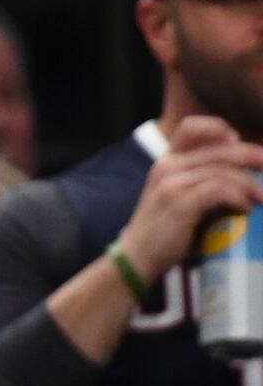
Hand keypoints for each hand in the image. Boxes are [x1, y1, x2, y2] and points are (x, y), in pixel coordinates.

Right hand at [117, 116, 262, 281]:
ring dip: (249, 183)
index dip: (219, 128)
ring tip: (261, 198)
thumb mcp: (178, 198)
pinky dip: (238, 197)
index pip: (191, 127)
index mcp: (166, 162)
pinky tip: (246, 208)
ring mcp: (170, 184)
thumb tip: (245, 176)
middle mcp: (166, 166)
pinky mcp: (179, 203)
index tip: (238, 142)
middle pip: (218, 148)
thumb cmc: (164, 231)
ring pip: (222, 170)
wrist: (135, 257)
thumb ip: (202, 182)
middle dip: (250, 155)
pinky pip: (218, 189)